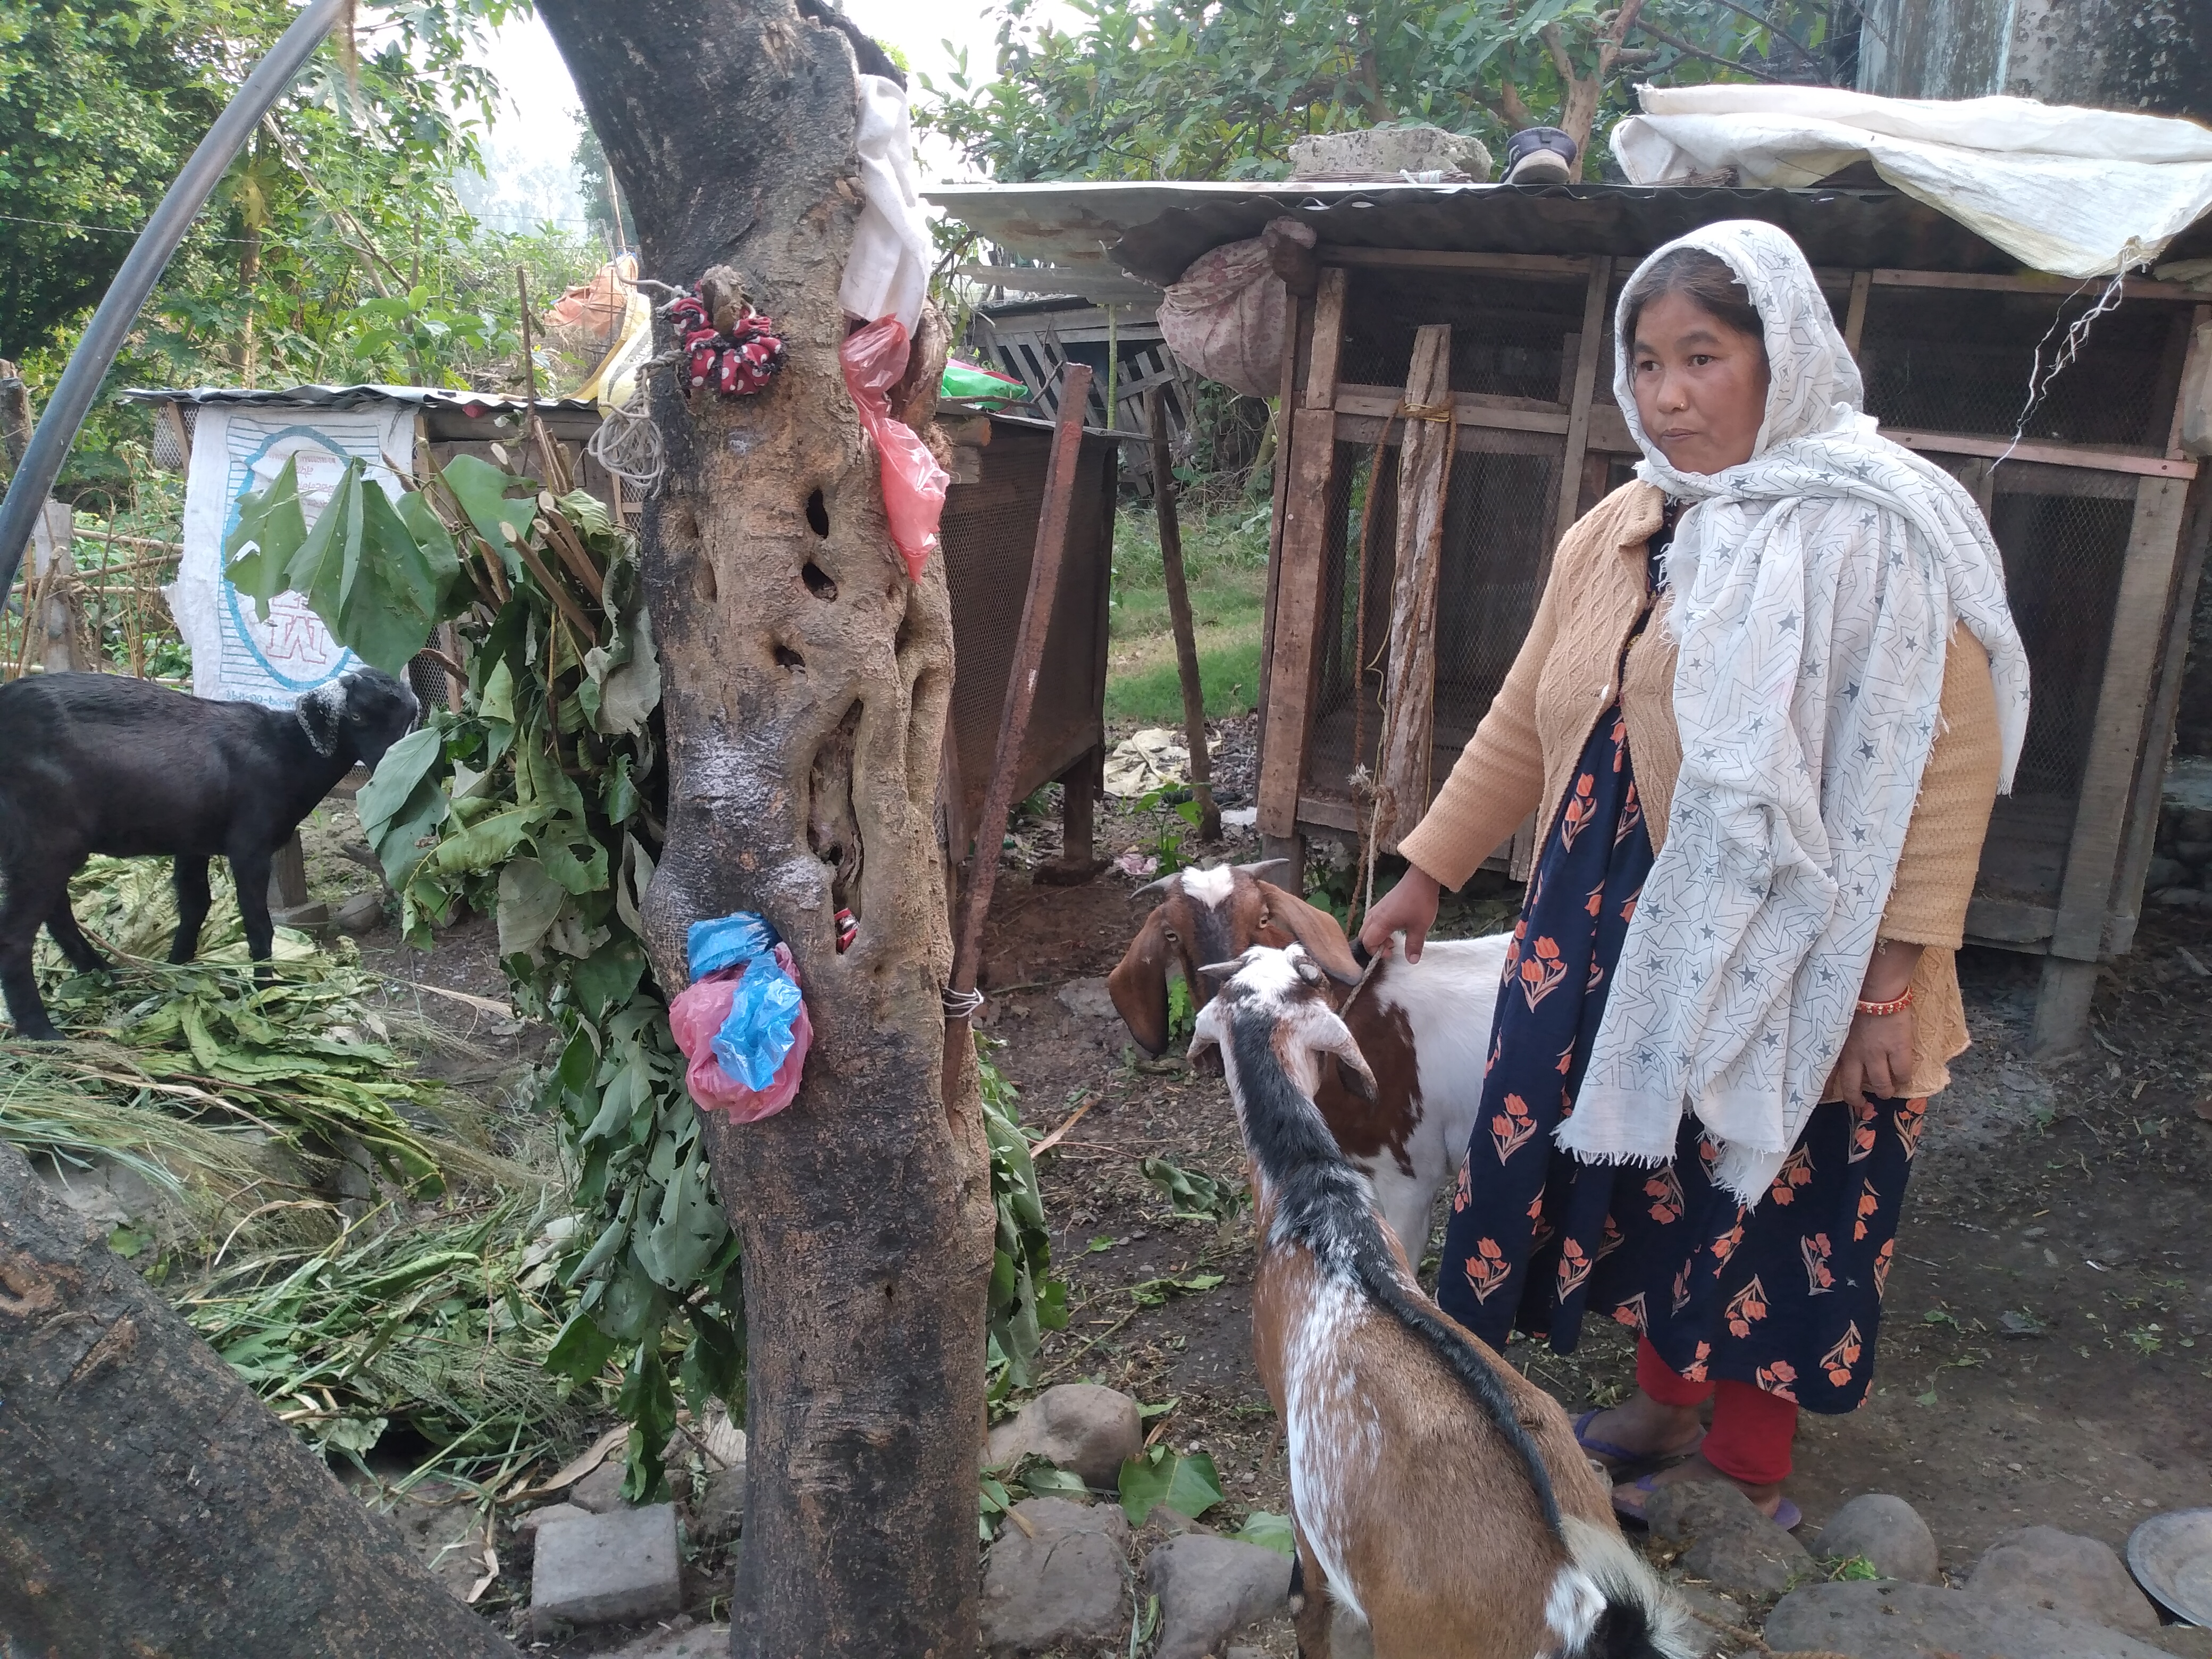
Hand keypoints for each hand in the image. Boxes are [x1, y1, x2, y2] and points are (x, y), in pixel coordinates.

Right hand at [1358, 866, 1442, 962]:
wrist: (1422, 879)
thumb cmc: (1420, 903)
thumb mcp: (1420, 927)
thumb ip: (1414, 945)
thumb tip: (1411, 961)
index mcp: (1381, 922)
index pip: (1367, 942)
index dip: (1376, 952)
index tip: (1391, 953)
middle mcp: (1375, 915)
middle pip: (1363, 935)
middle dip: (1373, 945)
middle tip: (1390, 948)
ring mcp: (1377, 908)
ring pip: (1367, 927)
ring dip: (1375, 936)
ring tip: (1392, 938)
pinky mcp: (1382, 903)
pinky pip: (1372, 919)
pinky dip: (1378, 928)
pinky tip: (1393, 927)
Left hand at [1834, 938, 1923, 1106]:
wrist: (1876, 986)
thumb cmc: (1853, 997)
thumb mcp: (1835, 1020)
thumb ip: (1834, 1036)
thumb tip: (1832, 1043)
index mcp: (1836, 1047)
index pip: (1826, 1075)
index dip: (1826, 1090)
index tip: (1825, 1098)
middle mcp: (1854, 1056)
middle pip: (1853, 1088)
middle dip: (1856, 1099)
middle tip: (1861, 1102)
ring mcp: (1877, 1054)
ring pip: (1881, 1085)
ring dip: (1884, 1091)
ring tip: (1886, 1091)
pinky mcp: (1898, 1049)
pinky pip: (1903, 1073)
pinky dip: (1904, 1078)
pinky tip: (1903, 1077)